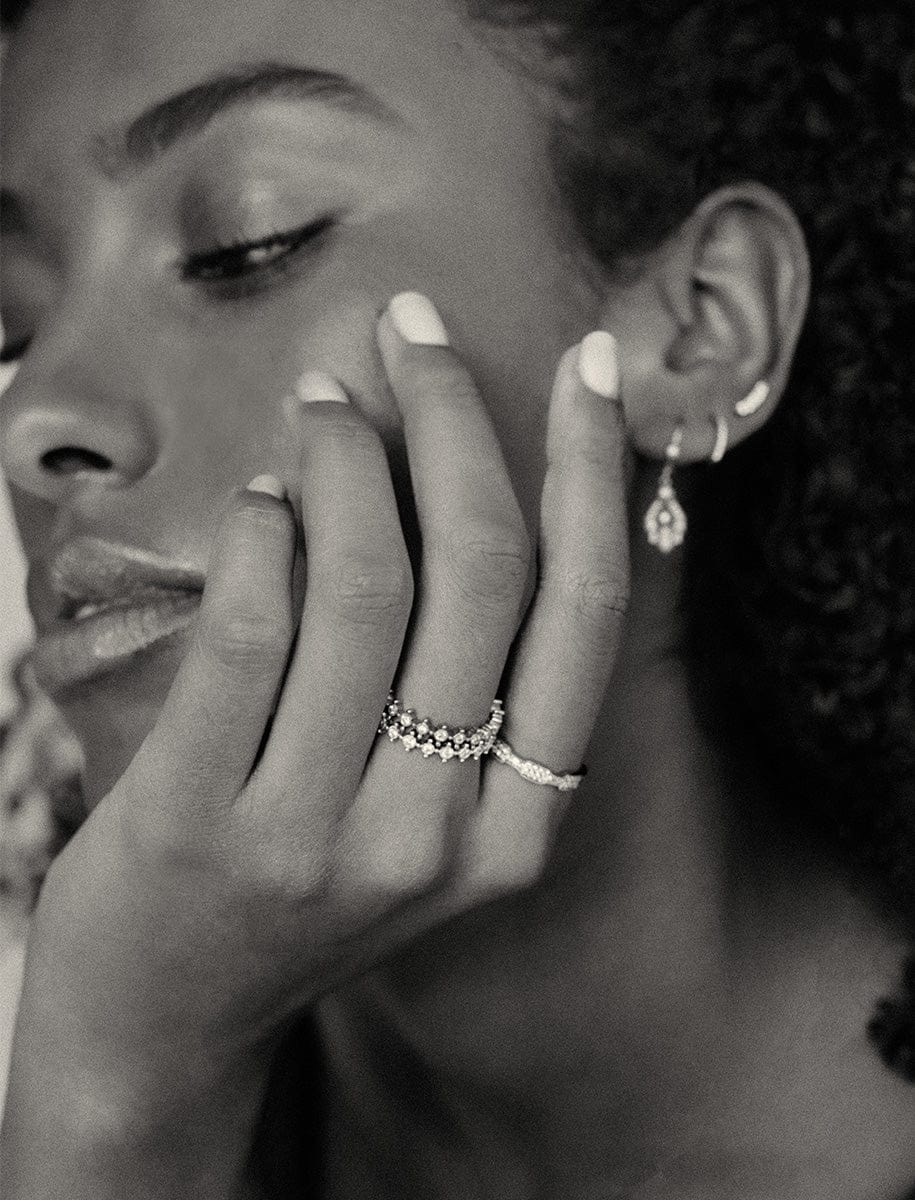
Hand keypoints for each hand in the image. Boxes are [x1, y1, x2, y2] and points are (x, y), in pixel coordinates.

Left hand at [2, 296, 627, 1189]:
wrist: (166, 1019)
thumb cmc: (303, 882)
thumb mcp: (422, 814)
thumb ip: (467, 687)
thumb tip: (475, 481)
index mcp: (516, 830)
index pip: (584, 615)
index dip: (596, 473)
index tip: (592, 366)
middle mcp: (437, 836)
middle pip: (482, 574)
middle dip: (455, 419)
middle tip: (414, 332)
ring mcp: (318, 836)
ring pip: (366, 584)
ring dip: (349, 455)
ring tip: (326, 397)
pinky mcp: (199, 824)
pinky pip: (251, 631)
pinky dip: (264, 532)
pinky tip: (264, 494)